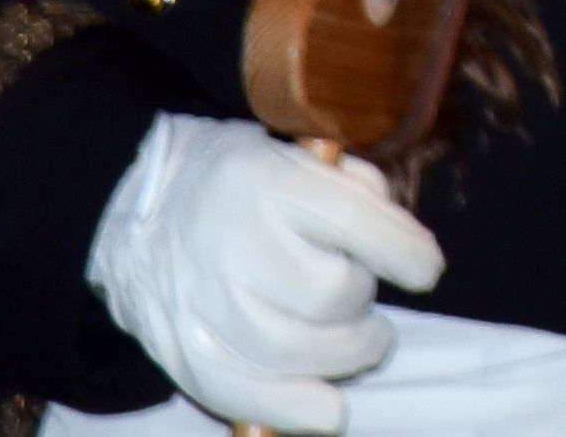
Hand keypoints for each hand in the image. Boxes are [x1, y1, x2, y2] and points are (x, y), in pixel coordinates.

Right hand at [83, 115, 442, 436]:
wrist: (139, 215)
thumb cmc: (241, 183)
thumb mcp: (296, 155)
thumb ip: (353, 189)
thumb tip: (399, 242)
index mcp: (265, 182)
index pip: (351, 221)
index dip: (403, 251)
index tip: (427, 270)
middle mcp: (230, 244)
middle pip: (329, 295)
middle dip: (364, 304)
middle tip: (367, 303)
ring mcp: (202, 305)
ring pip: (295, 351)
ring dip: (347, 355)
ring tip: (361, 342)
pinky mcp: (184, 353)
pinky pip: (246, 394)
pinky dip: (296, 409)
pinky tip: (331, 408)